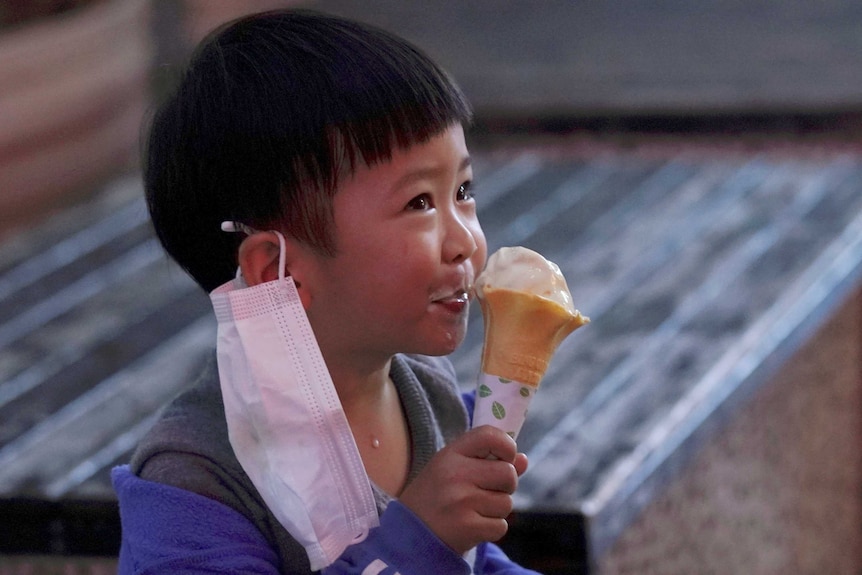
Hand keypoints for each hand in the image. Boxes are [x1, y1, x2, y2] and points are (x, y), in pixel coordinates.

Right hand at [399, 425, 528, 553]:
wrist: (408, 535)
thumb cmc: (435, 497)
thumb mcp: (454, 470)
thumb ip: (488, 462)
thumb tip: (523, 459)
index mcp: (450, 454)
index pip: (490, 435)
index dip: (506, 446)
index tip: (504, 458)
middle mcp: (455, 474)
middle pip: (508, 473)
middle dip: (505, 486)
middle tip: (486, 492)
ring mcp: (461, 501)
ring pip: (506, 503)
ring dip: (496, 510)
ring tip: (472, 511)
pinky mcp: (467, 527)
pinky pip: (501, 526)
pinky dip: (491, 529)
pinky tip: (471, 526)